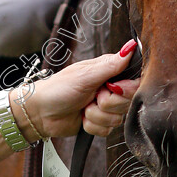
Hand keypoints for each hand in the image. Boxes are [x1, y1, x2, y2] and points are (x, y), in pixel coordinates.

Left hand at [16, 41, 139, 139]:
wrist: (41, 112)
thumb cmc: (59, 88)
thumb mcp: (86, 74)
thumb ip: (111, 64)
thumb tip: (131, 46)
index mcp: (109, 71)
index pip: (134, 81)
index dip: (127, 88)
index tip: (112, 88)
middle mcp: (110, 88)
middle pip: (127, 102)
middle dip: (107, 102)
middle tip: (92, 95)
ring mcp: (105, 107)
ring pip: (117, 118)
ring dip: (96, 115)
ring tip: (83, 106)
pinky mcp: (99, 123)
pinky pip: (107, 130)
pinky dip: (92, 126)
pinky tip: (82, 118)